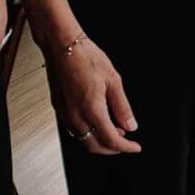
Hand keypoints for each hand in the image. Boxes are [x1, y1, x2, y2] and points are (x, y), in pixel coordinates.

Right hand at [45, 34, 140, 155]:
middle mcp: (75, 116)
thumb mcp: (113, 80)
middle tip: (126, 142)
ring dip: (99, 141)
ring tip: (114, 130)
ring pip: (83, 140)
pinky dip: (88, 133)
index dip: (126, 147)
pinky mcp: (59, 110)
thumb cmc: (86, 57)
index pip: (111, 140)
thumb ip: (122, 106)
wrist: (62, 46)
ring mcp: (64, 115)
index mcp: (91, 110)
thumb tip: (131, 124)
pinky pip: (74, 131)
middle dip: (113, 149)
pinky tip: (97, 122)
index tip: (135, 147)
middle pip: (95, 146)